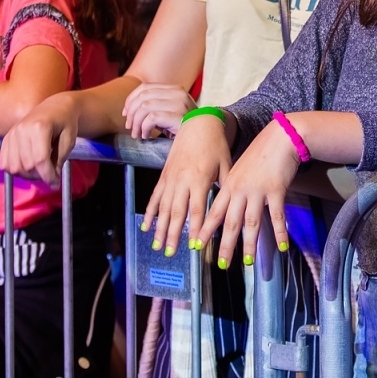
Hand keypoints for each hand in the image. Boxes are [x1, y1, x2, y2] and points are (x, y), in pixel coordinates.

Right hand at [0, 92, 77, 184]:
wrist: (54, 107)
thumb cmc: (65, 122)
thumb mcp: (69, 139)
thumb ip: (60, 159)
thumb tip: (51, 179)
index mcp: (40, 127)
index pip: (40, 160)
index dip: (48, 176)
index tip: (56, 184)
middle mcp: (22, 129)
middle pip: (27, 166)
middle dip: (41, 176)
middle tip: (51, 174)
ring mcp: (12, 134)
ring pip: (15, 168)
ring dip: (28, 175)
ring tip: (41, 170)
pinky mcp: (6, 139)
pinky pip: (5, 164)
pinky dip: (16, 170)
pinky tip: (28, 166)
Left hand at [122, 82, 195, 138]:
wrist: (205, 138)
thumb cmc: (184, 128)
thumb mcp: (169, 112)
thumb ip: (155, 105)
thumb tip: (130, 109)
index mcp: (174, 89)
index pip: (145, 87)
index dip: (131, 99)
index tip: (126, 114)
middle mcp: (177, 92)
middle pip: (142, 96)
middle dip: (131, 113)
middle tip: (130, 127)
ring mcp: (179, 103)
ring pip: (144, 107)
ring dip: (136, 123)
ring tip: (138, 134)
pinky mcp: (179, 115)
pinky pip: (151, 118)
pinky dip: (144, 128)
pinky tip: (147, 136)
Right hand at [141, 115, 230, 257]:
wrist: (199, 124)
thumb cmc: (216, 145)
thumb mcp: (226, 165)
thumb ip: (225, 186)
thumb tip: (230, 208)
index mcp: (200, 179)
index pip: (197, 209)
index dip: (195, 228)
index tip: (194, 245)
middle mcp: (183, 181)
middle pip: (176, 212)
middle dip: (173, 234)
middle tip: (170, 252)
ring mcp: (171, 178)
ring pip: (163, 207)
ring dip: (160, 228)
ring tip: (158, 246)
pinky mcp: (164, 175)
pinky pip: (154, 196)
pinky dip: (149, 212)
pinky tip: (146, 226)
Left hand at [199, 120, 301, 267]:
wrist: (279, 137)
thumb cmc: (260, 154)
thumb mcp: (239, 170)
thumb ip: (233, 188)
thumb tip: (228, 206)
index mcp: (229, 186)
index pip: (214, 212)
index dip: (205, 231)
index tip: (197, 246)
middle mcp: (240, 190)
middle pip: (231, 222)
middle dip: (226, 245)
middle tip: (222, 264)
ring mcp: (257, 191)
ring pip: (251, 222)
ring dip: (250, 244)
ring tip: (248, 262)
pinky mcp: (275, 190)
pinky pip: (277, 216)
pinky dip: (280, 233)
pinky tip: (282, 247)